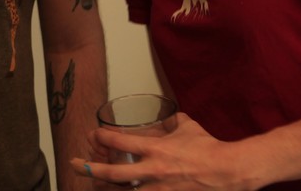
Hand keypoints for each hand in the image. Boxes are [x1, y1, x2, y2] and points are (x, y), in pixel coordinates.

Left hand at [70, 113, 251, 190]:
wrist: (227, 171)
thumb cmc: (207, 147)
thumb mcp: (185, 124)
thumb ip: (169, 120)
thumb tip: (162, 116)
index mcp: (155, 148)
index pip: (119, 142)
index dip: (102, 138)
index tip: (94, 135)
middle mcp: (152, 171)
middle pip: (112, 173)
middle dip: (89, 169)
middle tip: (74, 164)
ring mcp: (158, 190)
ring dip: (103, 189)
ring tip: (90, 185)